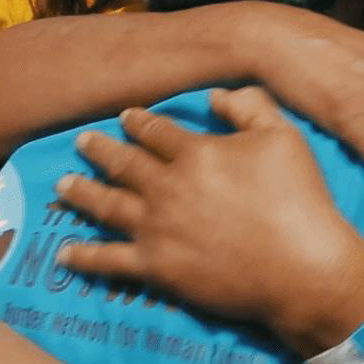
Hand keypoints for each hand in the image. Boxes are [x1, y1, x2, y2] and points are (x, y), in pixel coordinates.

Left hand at [55, 88, 363, 340]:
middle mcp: (166, 187)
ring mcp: (156, 229)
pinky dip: (84, 257)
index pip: (155, 131)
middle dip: (99, 150)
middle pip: (122, 163)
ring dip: (81, 193)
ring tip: (62, 184)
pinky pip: (109, 261)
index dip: (137, 122)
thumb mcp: (284, 137)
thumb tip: (215, 95)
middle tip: (81, 142)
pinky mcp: (156, 268)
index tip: (126, 117)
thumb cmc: (299, 199)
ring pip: (106, 205)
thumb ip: (250, 107)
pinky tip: (66, 253)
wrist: (301, 267)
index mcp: (195, 153)